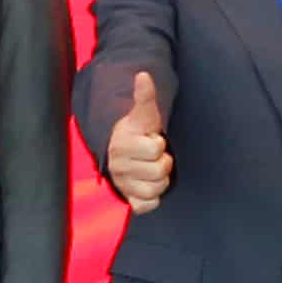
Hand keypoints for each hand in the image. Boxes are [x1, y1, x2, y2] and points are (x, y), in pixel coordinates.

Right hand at [104, 70, 172, 213]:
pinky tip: (148, 185)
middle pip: (159, 171)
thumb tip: (143, 75)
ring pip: (156, 189)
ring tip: (151, 169)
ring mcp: (123, 185)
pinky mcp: (128, 201)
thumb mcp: (144, 115)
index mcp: (122, 144)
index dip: (158, 143)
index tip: (150, 139)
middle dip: (162, 162)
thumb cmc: (138, 132)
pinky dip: (153, 199)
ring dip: (160, 180)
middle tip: (153, 157)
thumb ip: (145, 97)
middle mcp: (118, 166)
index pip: (156, 148)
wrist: (123, 152)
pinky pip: (147, 207)